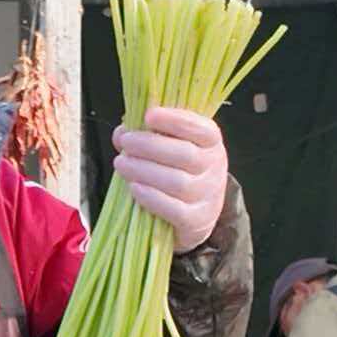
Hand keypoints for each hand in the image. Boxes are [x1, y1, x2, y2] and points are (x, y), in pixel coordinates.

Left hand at [112, 106, 227, 253]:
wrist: (196, 215)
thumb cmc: (179, 172)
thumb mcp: (170, 149)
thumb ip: (148, 136)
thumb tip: (122, 133)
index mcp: (211, 143)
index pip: (200, 129)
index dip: (175, 120)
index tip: (149, 115)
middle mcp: (215, 168)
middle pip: (184, 155)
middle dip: (150, 146)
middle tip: (126, 142)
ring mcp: (208, 196)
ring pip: (177, 182)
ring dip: (144, 171)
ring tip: (121, 164)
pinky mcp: (197, 221)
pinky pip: (175, 210)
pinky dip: (152, 198)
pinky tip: (134, 188)